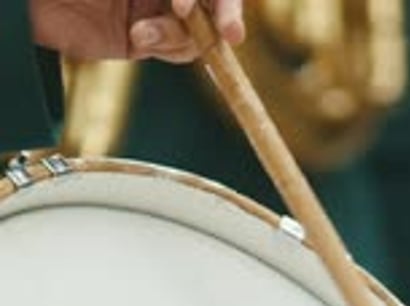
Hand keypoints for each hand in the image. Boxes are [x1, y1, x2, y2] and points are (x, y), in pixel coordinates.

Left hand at [29, 1, 244, 62]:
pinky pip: (173, 49)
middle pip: (212, 2)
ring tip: (146, 31)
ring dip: (182, 34)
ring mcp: (155, 9)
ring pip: (197, 29)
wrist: (32, 0)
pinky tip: (139, 37)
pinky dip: (164, 45)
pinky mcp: (142, 39)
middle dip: (220, 15)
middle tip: (228, 34)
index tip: (231, 19)